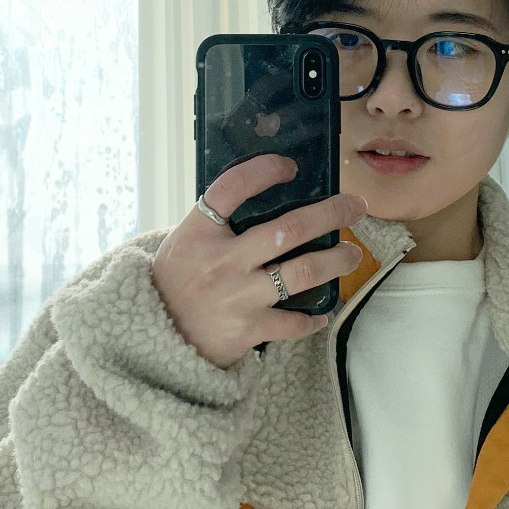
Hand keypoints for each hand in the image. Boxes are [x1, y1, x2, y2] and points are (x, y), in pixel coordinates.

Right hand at [150, 157, 364, 369]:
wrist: (152, 341)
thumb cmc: (175, 286)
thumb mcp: (183, 245)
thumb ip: (216, 225)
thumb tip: (263, 198)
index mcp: (199, 233)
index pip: (232, 188)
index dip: (263, 172)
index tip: (290, 167)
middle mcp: (222, 261)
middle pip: (288, 228)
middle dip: (330, 214)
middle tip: (356, 207)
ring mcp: (237, 296)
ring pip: (302, 272)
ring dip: (335, 260)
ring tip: (351, 254)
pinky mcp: (248, 329)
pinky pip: (293, 322)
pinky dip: (312, 318)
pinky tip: (322, 312)